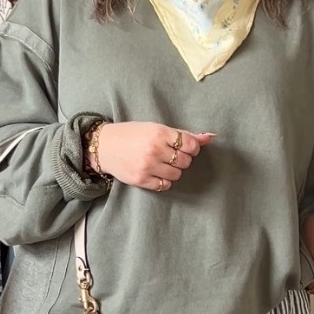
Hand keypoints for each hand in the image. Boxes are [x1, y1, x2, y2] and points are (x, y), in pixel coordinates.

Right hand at [95, 122, 214, 191]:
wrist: (104, 146)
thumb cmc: (132, 134)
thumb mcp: (156, 128)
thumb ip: (183, 134)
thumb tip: (210, 137)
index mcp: (159, 133)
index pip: (191, 145)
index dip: (192, 148)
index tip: (185, 148)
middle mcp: (154, 149)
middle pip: (185, 161)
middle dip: (181, 159)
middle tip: (170, 155)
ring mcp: (147, 166)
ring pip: (177, 174)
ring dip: (173, 170)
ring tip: (161, 163)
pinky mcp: (141, 180)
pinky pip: (165, 185)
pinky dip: (164, 180)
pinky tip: (155, 172)